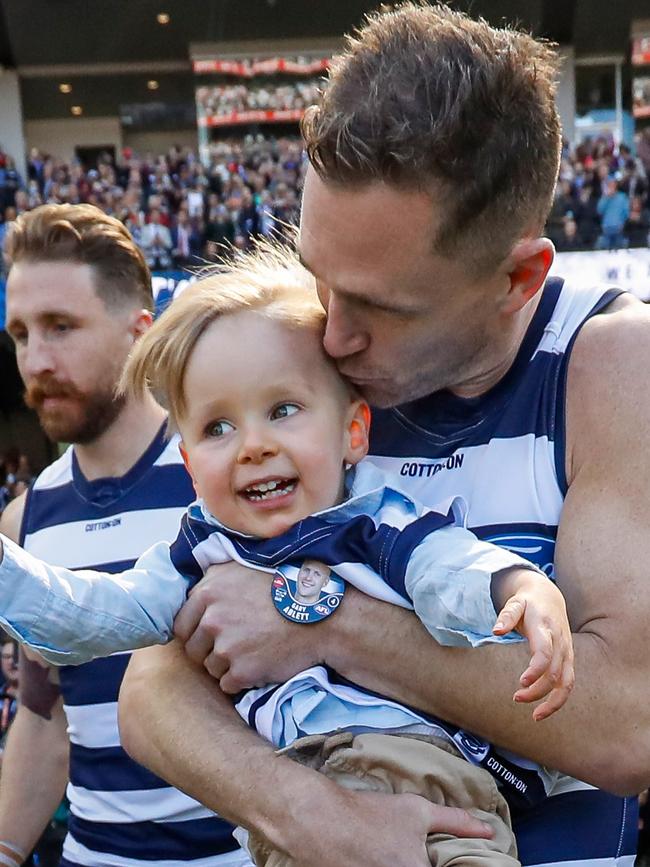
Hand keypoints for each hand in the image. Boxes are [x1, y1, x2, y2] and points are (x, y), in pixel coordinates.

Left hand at [173, 562, 324, 692]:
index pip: (181, 625)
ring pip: (211, 668)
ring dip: (227, 666)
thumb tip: (190, 591)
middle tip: (236, 645)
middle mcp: (212, 618)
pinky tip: (260, 664)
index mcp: (208, 591)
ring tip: (253, 651)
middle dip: (209, 651)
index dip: (196, 632)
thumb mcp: (242, 569)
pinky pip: (228, 685)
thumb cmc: (285, 589)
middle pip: (193, 649)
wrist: (321, 615)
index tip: (213, 634)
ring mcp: (226, 646)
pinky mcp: (242, 671)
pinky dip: (242, 680)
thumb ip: (212, 580)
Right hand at [281, 787, 492, 866]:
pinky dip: (382, 865)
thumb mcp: (417, 811)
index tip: (436, 857)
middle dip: (421, 861)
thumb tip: (489, 830)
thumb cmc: (371, 814)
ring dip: (399, 863)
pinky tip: (375, 858)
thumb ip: (455, 822)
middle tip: (403, 849)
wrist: (321, 821)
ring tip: (388, 852)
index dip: (446, 864)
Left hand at [492, 568, 574, 720]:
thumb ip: (506, 616)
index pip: (545, 653)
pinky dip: (559, 700)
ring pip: (567, 683)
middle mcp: (561, 642)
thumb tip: (496, 631)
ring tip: (535, 716)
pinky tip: (543, 710)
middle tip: (516, 697)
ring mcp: (567, 652)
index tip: (521, 683)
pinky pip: (569, 684)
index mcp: (546, 629)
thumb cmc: (528, 602)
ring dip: (553, 702)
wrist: (549, 597)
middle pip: (554, 673)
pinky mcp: (569, 660)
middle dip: (537, 690)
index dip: (536, 670)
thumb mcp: (515, 603)